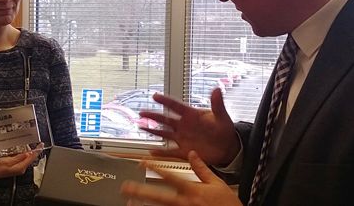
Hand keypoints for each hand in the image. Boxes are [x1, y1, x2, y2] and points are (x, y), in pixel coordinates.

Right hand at [0, 145, 42, 182]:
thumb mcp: (8, 161)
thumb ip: (18, 157)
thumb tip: (27, 154)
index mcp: (20, 167)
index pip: (32, 158)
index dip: (37, 151)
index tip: (41, 145)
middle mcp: (21, 168)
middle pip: (30, 158)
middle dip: (34, 151)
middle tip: (37, 143)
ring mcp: (18, 168)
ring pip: (26, 158)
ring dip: (29, 152)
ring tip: (30, 146)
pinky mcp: (15, 166)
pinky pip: (22, 159)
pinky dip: (23, 154)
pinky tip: (22, 150)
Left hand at [121, 150, 243, 205]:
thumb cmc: (227, 204)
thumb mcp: (216, 183)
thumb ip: (202, 168)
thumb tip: (192, 152)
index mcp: (193, 190)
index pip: (170, 176)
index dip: (156, 168)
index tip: (143, 162)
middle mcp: (185, 203)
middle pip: (158, 196)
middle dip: (141, 191)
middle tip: (126, 187)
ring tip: (129, 202)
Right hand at [140, 88, 239, 165]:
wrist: (228, 148)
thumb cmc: (224, 130)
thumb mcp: (222, 116)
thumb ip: (218, 104)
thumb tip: (217, 89)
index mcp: (192, 115)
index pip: (176, 106)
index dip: (165, 101)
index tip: (155, 96)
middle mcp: (184, 125)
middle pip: (165, 119)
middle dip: (153, 116)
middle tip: (141, 112)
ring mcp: (182, 138)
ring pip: (164, 133)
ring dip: (153, 131)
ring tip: (140, 127)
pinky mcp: (184, 151)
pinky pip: (170, 152)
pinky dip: (161, 152)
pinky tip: (151, 151)